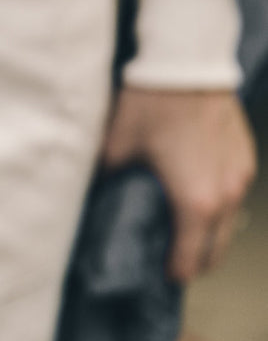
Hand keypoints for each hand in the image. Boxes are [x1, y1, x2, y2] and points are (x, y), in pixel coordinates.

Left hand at [102, 87, 255, 282]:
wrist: (186, 63)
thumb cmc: (148, 106)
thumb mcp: (115, 149)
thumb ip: (109, 181)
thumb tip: (94, 197)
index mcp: (195, 202)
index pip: (189, 258)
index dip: (172, 272)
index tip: (157, 278)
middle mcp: (226, 195)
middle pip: (216, 250)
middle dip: (194, 262)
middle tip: (169, 263)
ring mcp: (241, 176)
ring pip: (230, 224)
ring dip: (209, 236)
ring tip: (182, 236)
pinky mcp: (246, 157)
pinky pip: (235, 196)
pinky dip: (219, 209)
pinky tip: (196, 203)